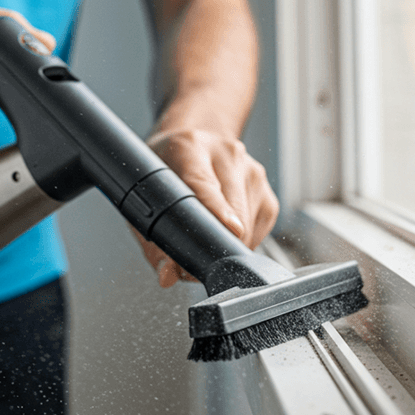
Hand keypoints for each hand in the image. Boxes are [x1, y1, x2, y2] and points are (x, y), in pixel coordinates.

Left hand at [134, 128, 278, 286]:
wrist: (192, 138)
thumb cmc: (166, 167)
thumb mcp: (147, 194)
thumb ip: (154, 241)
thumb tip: (168, 276)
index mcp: (189, 148)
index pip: (204, 183)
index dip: (217, 209)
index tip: (229, 229)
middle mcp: (225, 154)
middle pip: (233, 209)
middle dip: (215, 245)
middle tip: (190, 264)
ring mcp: (251, 169)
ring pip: (249, 224)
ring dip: (228, 244)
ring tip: (204, 238)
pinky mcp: (266, 189)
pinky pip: (259, 228)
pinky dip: (242, 239)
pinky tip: (222, 227)